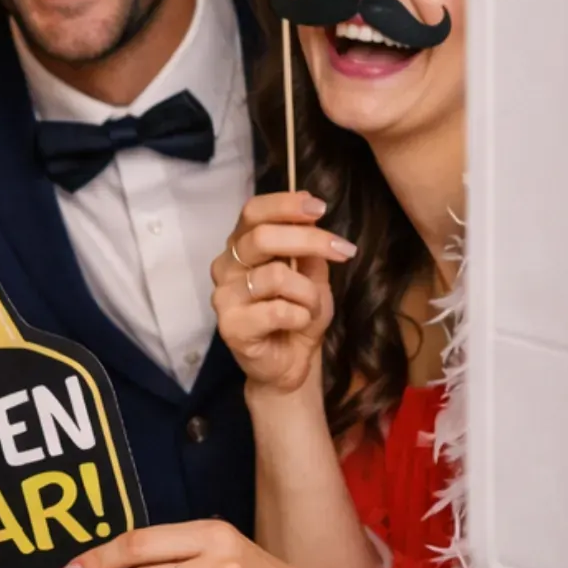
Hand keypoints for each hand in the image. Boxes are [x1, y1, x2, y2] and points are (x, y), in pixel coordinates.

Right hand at [210, 192, 350, 393]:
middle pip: (262, 237)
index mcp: (241, 246)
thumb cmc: (298, 314)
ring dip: (308, 292)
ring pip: (275, 276)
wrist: (290, 363)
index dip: (285, 204)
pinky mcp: (230, 326)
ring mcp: (224, 297)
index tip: (319, 208)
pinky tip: (298, 324)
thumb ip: (309, 248)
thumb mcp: (313, 275)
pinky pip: (277, 311)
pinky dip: (300, 316)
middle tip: (343, 251)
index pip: (253, 212)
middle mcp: (226, 266)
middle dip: (309, 240)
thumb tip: (312, 213)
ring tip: (312, 308)